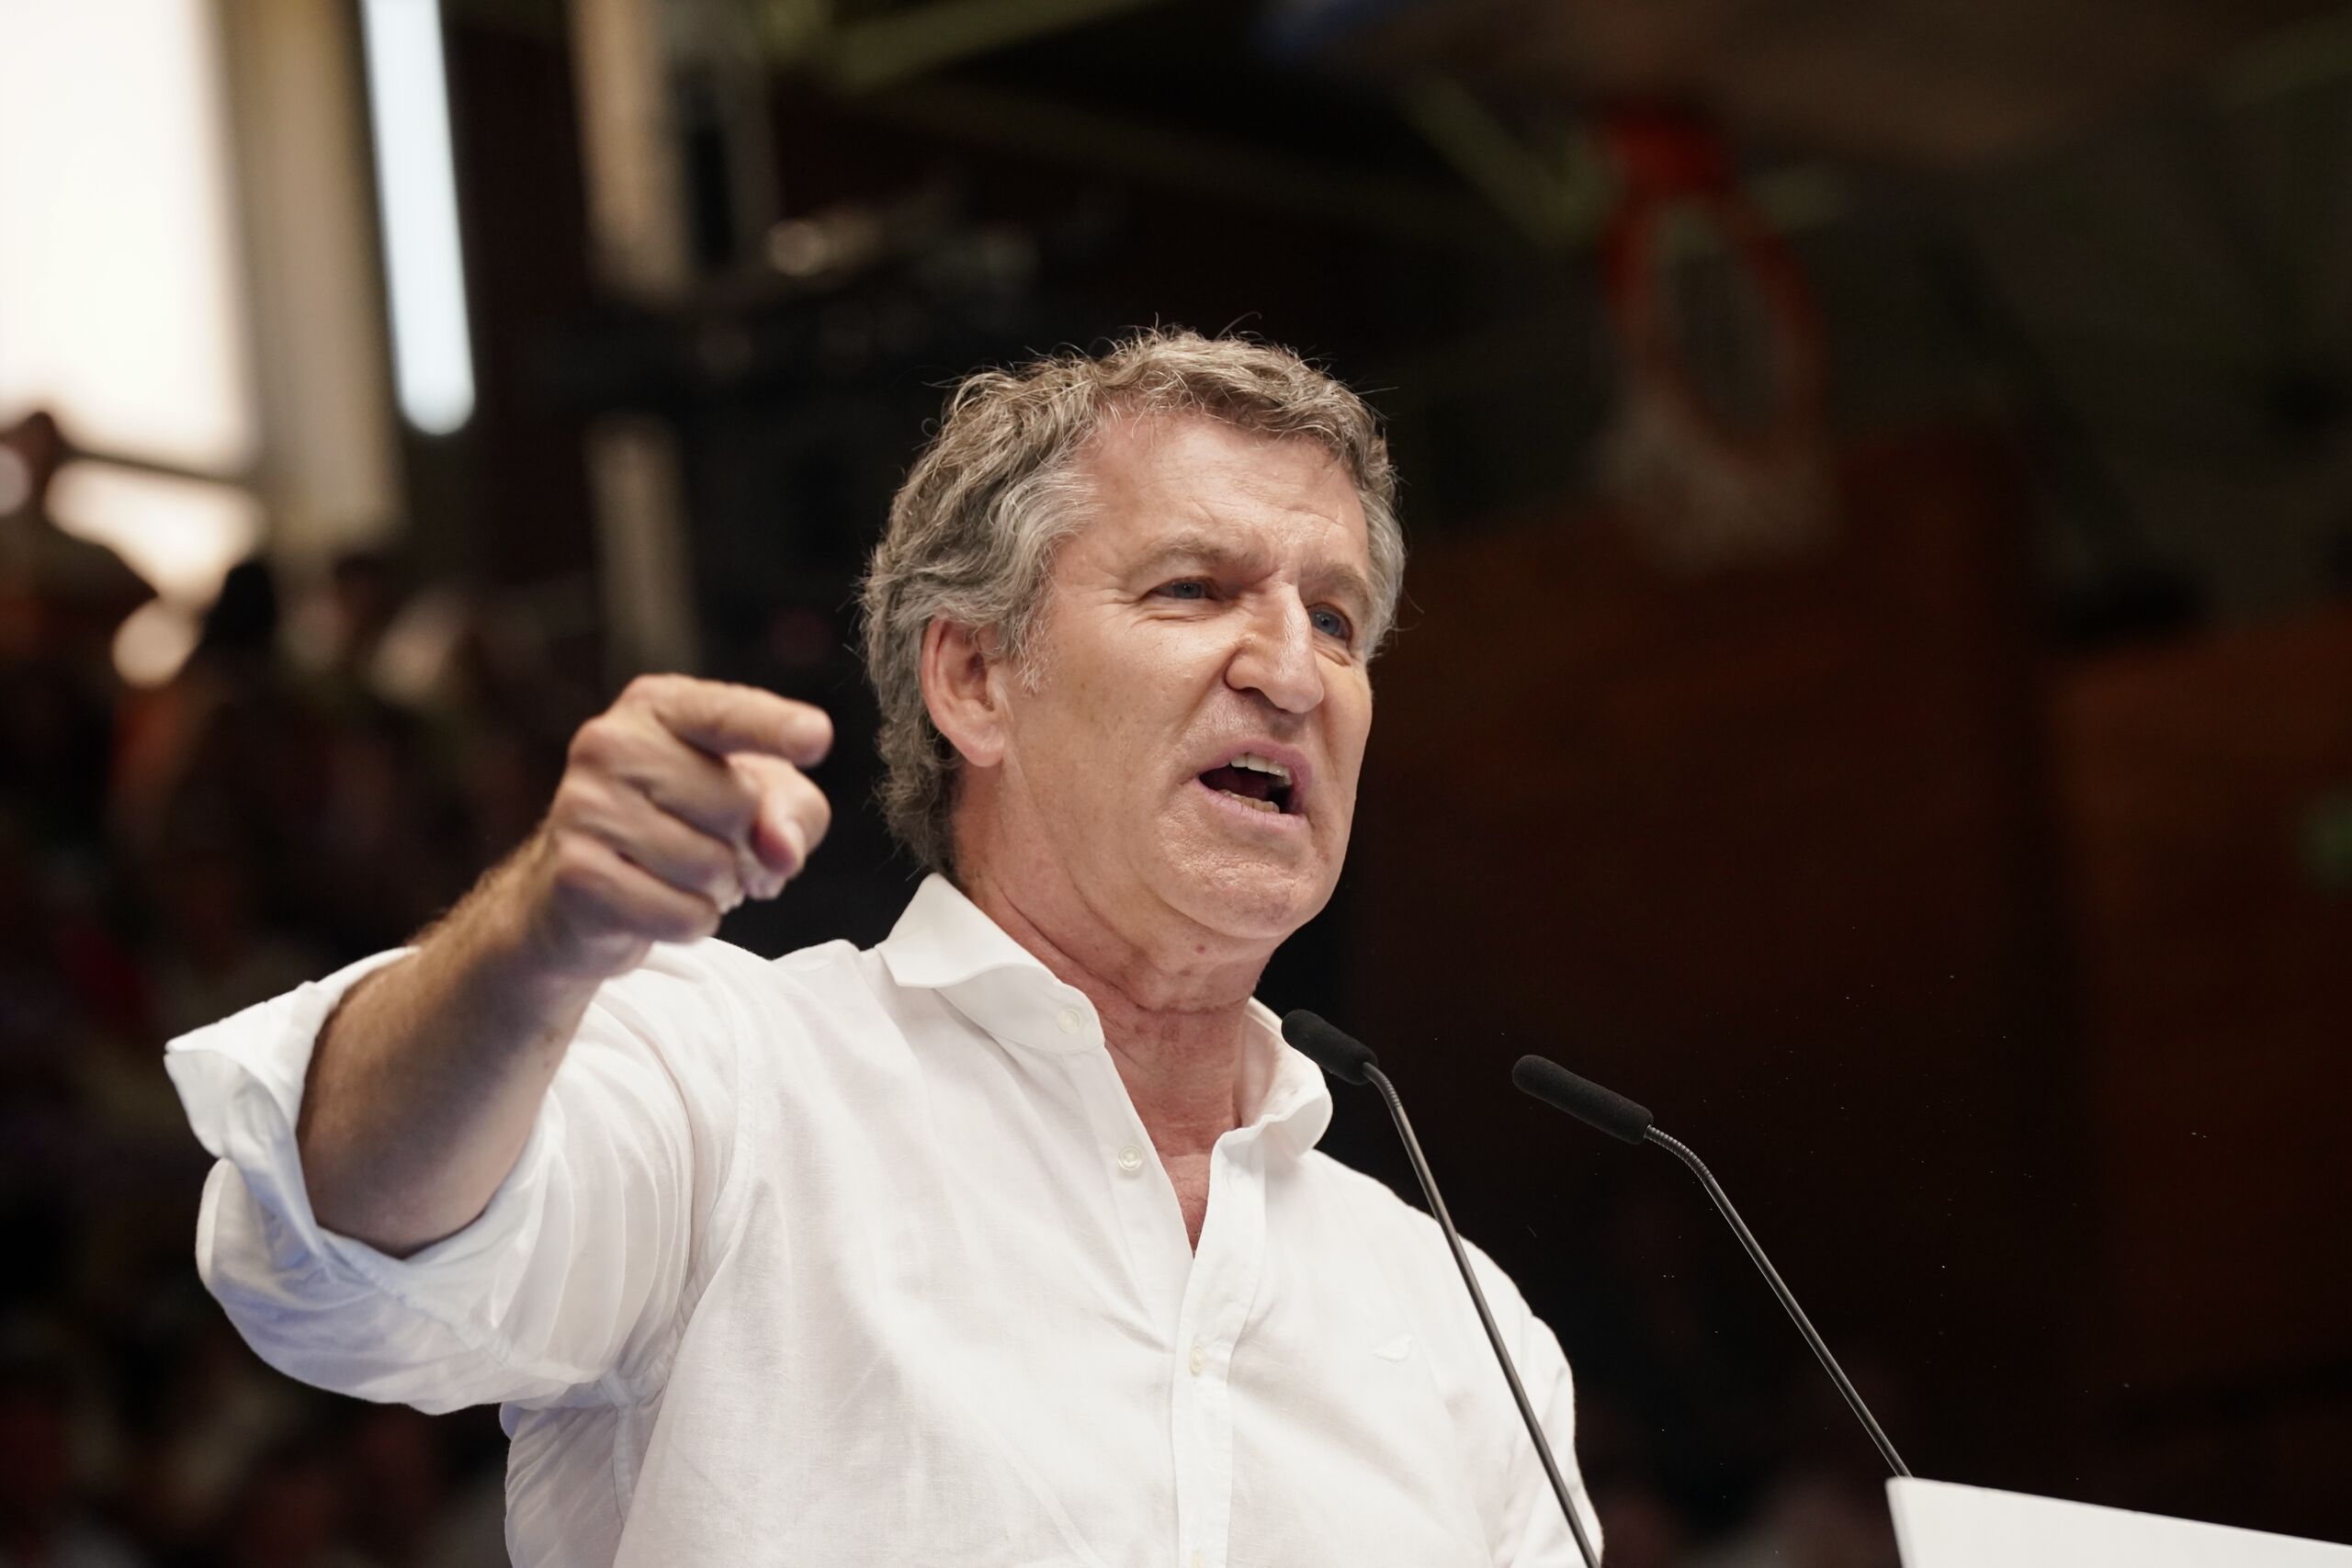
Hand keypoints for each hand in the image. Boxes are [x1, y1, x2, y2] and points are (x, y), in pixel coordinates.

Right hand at [514, 674, 833, 979]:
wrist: (581, 887)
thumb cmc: (682, 824)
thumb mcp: (756, 800)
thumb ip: (793, 811)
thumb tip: (782, 850)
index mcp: (658, 706)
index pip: (725, 715)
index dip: (774, 728)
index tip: (817, 737)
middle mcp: (610, 743)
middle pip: (737, 805)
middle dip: (745, 842)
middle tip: (714, 844)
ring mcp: (584, 806)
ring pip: (710, 866)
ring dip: (718, 887)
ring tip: (682, 874)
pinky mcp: (574, 872)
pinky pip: (681, 913)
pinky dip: (690, 921)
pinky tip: (659, 903)